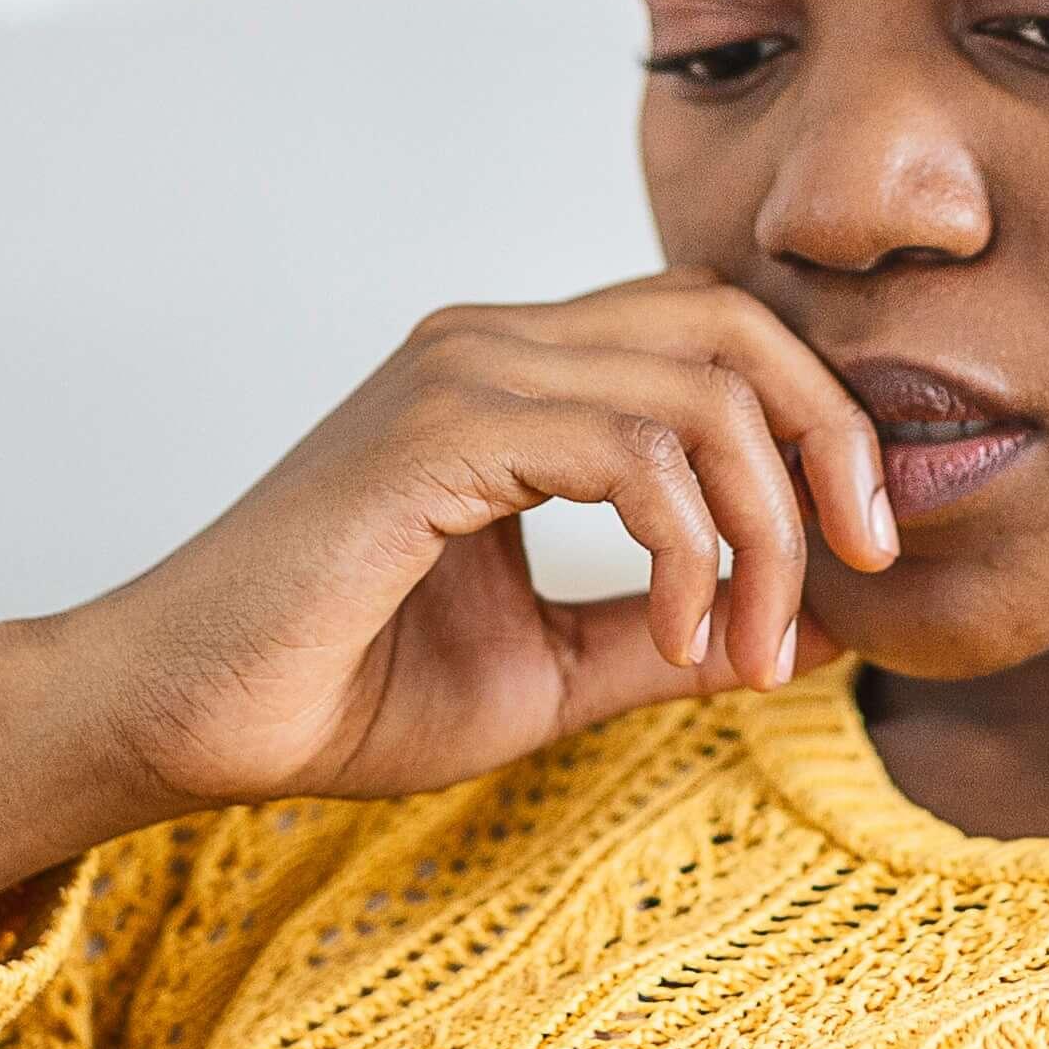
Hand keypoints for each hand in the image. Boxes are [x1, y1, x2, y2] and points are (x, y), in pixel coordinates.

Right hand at [0, 272, 891, 933]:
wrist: (185, 723)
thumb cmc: (341, 691)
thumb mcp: (557, 668)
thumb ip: (676, 630)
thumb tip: (825, 622)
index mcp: (521, 379)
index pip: (720, 334)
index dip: (819, 425)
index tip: (862, 556)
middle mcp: (493, 346)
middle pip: (734, 324)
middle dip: (830, 441)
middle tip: (864, 564)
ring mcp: (461, 374)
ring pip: (701, 387)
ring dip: (762, 527)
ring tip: (740, 649)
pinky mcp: (436, 432)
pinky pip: (629, 447)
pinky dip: (687, 545)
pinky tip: (677, 634)